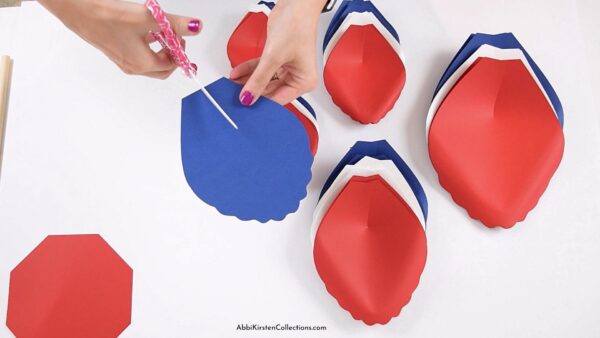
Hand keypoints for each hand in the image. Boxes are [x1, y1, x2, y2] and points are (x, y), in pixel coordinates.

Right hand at [39, 0, 201, 78]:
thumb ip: (175, 24)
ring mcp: (122, 60)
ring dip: (159, 46)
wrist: (78, 10)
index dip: (180, 51)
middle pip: (161, 68)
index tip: (181, 35)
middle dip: (171, 53)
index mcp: (143, 64)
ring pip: (149, 60)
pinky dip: (146, 42)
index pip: (171, 66)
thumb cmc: (109, 17)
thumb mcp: (149, 18)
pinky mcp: (114, 51)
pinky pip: (137, 53)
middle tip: (174, 35)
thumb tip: (196, 27)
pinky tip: (143, 26)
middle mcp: (132, 67)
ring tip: (159, 28)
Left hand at [230, 0, 325, 104]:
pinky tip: (236, 74)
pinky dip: (248, 70)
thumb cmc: (297, 26)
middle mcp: (296, 77)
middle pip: (270, 92)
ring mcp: (286, 68)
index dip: (261, 104)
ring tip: (231, 86)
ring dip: (247, 81)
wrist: (295, 4)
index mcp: (304, 82)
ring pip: (263, 80)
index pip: (279, 100)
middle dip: (252, 92)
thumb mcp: (273, 57)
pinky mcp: (276, 59)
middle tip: (235, 97)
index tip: (245, 106)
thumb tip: (248, 96)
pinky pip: (260, 69)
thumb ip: (258, 79)